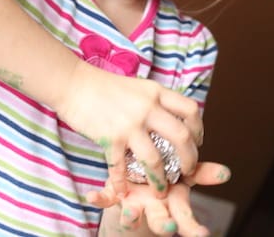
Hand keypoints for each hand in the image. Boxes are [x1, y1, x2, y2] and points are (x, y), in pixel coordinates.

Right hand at [58, 61, 203, 198]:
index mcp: (156, 93)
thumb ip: (155, 101)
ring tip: (160, 191)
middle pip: (182, 137)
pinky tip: (122, 192)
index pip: (191, 110)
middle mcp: (148, 107)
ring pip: (156, 159)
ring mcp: (130, 124)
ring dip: (160, 180)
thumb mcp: (138, 87)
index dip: (199, 129)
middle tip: (187, 172)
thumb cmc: (104, 86)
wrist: (74, 83)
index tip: (196, 142)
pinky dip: (121, 183)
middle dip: (189, 160)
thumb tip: (172, 116)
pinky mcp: (111, 138)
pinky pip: (120, 167)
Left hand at [88, 162, 230, 236]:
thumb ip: (203, 174)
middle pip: (160, 221)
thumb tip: (227, 173)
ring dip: (131, 216)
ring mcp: (133, 204)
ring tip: (130, 213)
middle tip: (169, 229)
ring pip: (132, 215)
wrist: (136, 187)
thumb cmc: (165, 179)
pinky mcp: (114, 196)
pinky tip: (92, 196)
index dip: (193, 228)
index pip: (185, 217)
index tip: (204, 236)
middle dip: (164, 226)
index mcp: (172, 203)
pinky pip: (105, 198)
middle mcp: (153, 208)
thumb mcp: (185, 176)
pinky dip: (99, 197)